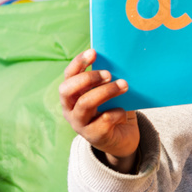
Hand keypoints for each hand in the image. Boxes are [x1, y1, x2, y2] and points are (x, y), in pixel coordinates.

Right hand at [59, 49, 139, 171]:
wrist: (122, 139)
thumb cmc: (113, 110)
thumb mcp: (108, 94)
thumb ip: (107, 81)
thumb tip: (119, 61)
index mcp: (72, 95)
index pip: (69, 76)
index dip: (78, 63)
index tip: (93, 52)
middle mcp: (70, 109)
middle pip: (67, 90)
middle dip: (88, 78)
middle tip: (108, 73)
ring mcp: (80, 124)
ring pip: (85, 104)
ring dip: (106, 91)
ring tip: (124, 85)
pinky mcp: (94, 136)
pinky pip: (104, 119)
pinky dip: (116, 112)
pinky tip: (123, 112)